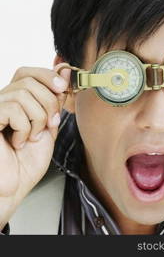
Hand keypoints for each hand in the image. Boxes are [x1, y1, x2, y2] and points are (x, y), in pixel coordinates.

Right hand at [0, 64, 70, 228]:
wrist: (15, 185)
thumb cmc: (29, 159)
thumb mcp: (49, 125)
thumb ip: (55, 100)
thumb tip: (64, 71)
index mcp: (17, 101)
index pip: (28, 73)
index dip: (47, 75)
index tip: (63, 86)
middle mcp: (2, 101)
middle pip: (29, 80)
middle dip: (49, 102)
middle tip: (50, 123)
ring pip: (24, 93)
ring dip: (38, 118)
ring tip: (32, 137)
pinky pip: (13, 109)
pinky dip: (24, 127)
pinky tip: (18, 142)